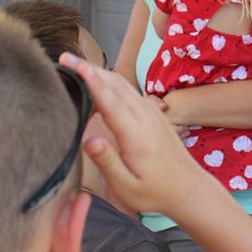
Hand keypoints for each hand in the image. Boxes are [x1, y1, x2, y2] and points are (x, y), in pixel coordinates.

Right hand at [63, 54, 215, 215]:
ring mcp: (151, 111)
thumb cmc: (155, 192)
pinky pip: (128, 91)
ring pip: (122, 84)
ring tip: (73, 66)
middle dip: (89, 69)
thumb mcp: (128, 187)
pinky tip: (95, 86)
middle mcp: (145, 117)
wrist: (188, 188)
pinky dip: (109, 83)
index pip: (111, 102)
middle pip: (115, 84)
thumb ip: (108, 163)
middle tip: (64, 59)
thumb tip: (88, 140)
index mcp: (136, 136)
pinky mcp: (152, 112)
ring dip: (98, 73)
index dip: (92, 82)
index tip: (75, 65)